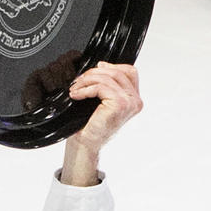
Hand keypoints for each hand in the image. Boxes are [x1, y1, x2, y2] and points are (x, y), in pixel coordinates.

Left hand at [61, 62, 141, 185]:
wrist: (86, 144)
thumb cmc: (92, 126)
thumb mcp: (103, 101)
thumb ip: (108, 84)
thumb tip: (102, 65)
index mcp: (134, 100)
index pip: (130, 72)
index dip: (112, 66)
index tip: (96, 68)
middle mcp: (135, 101)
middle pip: (118, 72)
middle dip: (96, 72)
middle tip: (80, 80)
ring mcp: (129, 102)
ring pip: (108, 78)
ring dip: (88, 80)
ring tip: (75, 88)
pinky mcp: (119, 104)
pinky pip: (101, 87)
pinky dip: (86, 89)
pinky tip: (76, 94)